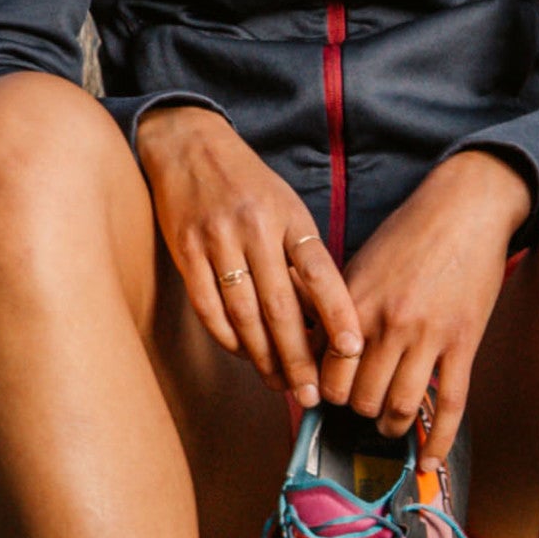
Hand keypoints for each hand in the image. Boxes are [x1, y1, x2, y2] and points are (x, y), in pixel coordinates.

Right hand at [134, 103, 361, 406]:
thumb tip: (323, 315)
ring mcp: (217, 240)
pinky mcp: (185, 251)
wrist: (188, 144)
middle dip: (298, 356)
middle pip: (281, 305)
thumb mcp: (287, 206)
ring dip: (263, 356)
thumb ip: (303, 254)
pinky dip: (227, 336)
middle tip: (311, 393)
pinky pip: (208, 306)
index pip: (321, 273)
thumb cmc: (248, 184)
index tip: (353, 350)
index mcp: (290, 217)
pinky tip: (244, 354)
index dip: (338, 314)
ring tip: (280, 383)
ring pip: (244, 313)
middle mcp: (255, 229)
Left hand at [335, 150, 532, 463]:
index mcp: (356, 304)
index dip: (324, 393)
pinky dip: (439, 441)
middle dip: (357, 410)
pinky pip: (450, 404)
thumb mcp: (360, 263)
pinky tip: (428, 462)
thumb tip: (310, 347)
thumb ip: (336, 307)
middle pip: (361, 397)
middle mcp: (389, 324)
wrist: (465, 208)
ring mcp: (429, 336)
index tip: (326, 397)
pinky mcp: (463, 343)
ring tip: (388, 422)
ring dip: (391, 424)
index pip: (328, 372)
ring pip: (401, 406)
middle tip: (360, 408)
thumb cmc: (408, 233)